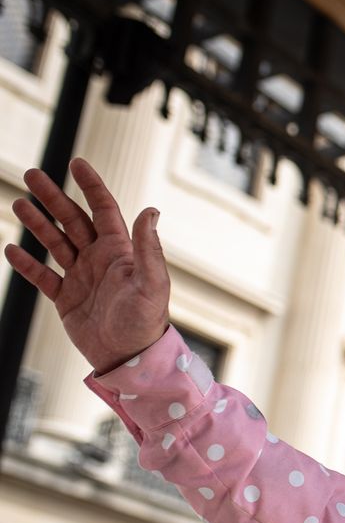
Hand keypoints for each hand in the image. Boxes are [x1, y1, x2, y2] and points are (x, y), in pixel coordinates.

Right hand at [3, 158, 169, 373]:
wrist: (130, 359)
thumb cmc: (147, 322)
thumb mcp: (152, 283)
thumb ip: (148, 248)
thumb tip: (150, 211)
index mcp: (120, 252)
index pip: (103, 210)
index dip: (91, 186)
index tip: (76, 163)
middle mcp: (100, 260)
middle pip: (72, 220)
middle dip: (53, 197)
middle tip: (32, 173)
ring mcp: (81, 278)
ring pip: (55, 243)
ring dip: (37, 223)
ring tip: (18, 203)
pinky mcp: (67, 299)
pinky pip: (43, 276)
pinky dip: (27, 264)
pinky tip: (11, 248)